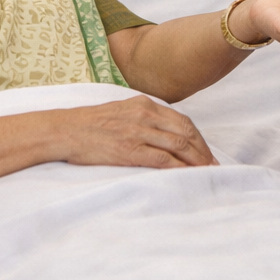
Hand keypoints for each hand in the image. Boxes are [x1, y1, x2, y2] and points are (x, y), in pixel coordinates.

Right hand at [58, 96, 214, 168]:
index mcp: (145, 104)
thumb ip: (143, 117)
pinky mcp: (130, 150)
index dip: (198, 137)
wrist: (66, 129)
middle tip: (213, 164)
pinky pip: (163, 159)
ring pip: (179, 145)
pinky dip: (180, 168)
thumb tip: (163, 130)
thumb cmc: (90, 123)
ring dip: (197, 160)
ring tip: (206, 172)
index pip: (182, 120)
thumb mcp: (121, 110)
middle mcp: (146, 116)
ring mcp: (139, 132)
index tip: (206, 150)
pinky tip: (188, 175)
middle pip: (186, 133)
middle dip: (203, 150)